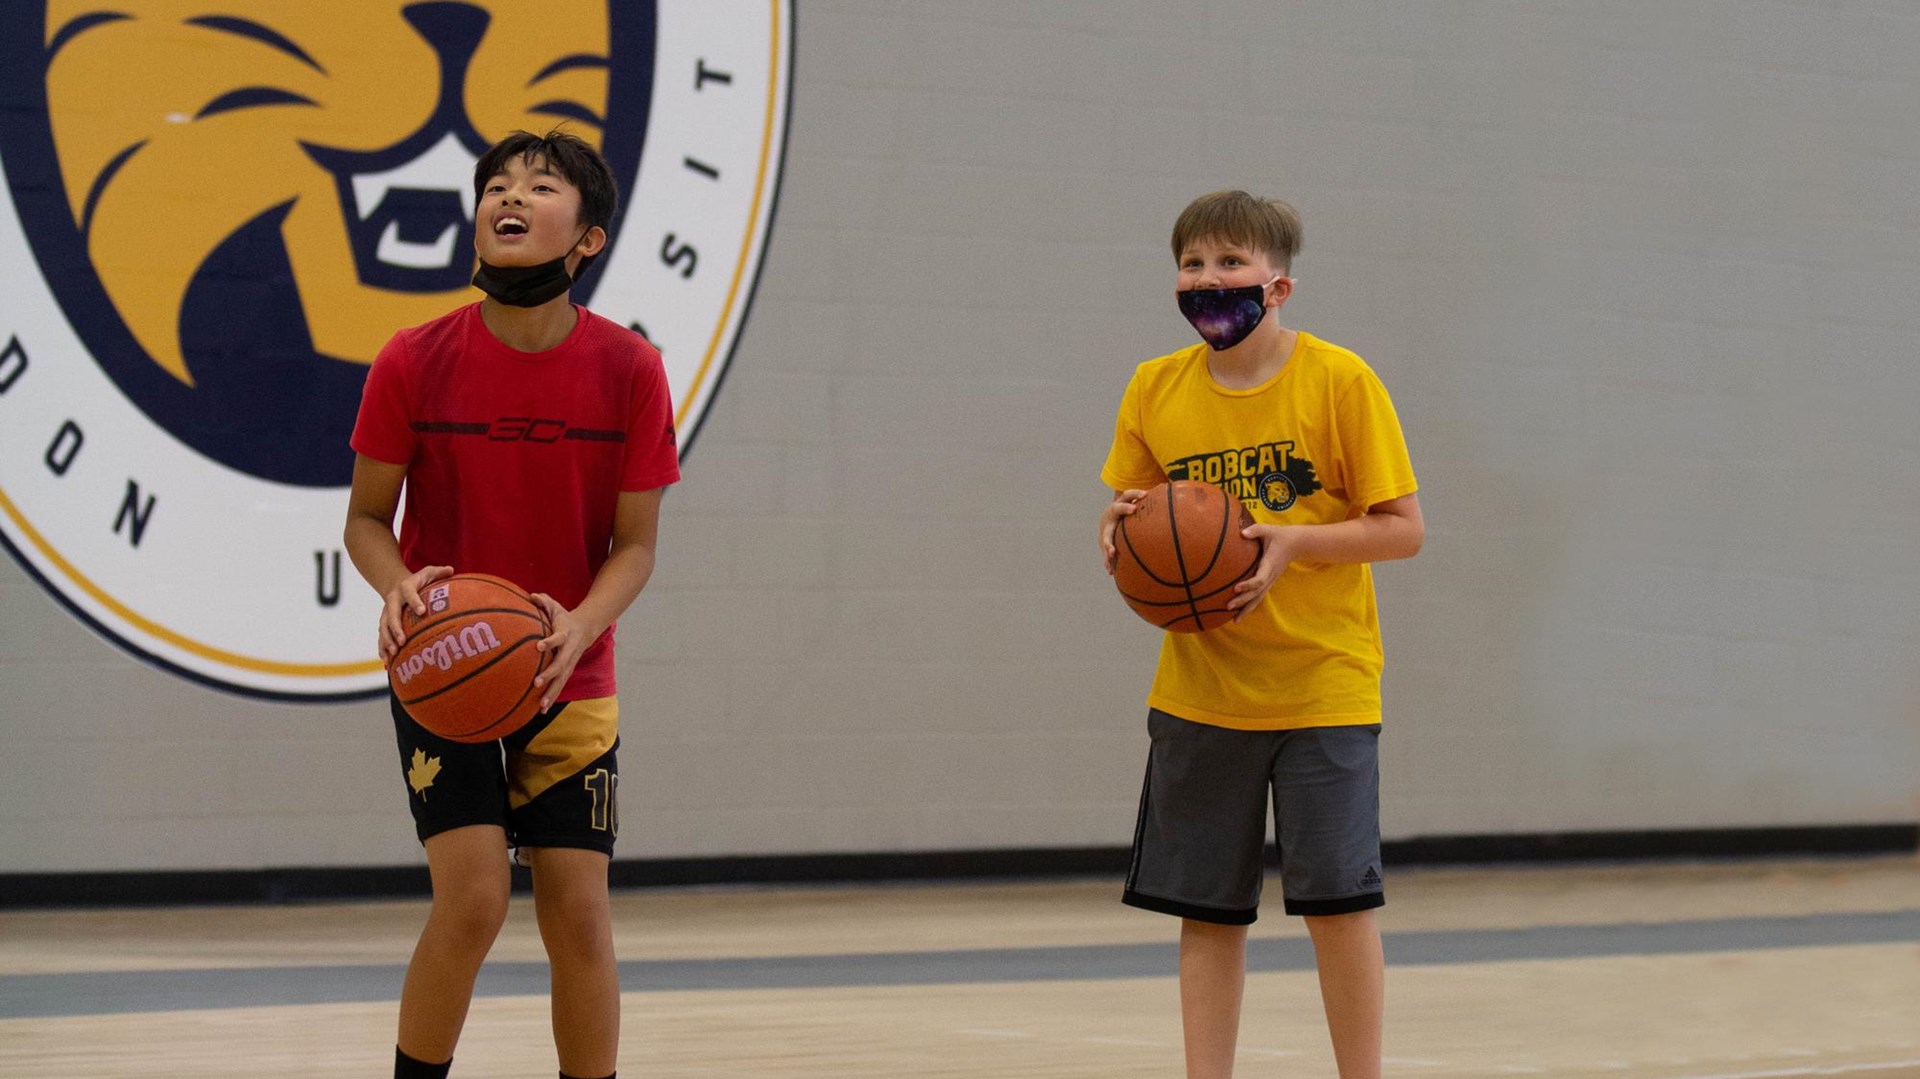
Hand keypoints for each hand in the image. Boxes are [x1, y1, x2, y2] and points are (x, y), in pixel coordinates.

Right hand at [379, 565, 453, 660]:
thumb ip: (439, 572)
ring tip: (393, 653)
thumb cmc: (419, 581)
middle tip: (402, 641)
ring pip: (383, 627)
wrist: (396, 584)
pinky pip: (381, 636)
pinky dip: (382, 648)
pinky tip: (386, 660)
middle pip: (391, 614)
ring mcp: (386, 612)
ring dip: (387, 641)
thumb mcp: (429, 572)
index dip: (415, 601)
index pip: (410, 594)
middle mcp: (393, 600)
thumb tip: (451, 570)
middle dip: (395, 628)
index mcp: (405, 588)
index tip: (422, 611)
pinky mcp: (384, 622)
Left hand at [529, 593, 594, 709]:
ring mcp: (569, 664)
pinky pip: (559, 686)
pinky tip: (541, 710)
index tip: (538, 646)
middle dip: (549, 674)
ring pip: (561, 680)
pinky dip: (551, 698)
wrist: (586, 630)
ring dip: (551, 693)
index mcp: (565, 635)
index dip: (549, 642)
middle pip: (560, 665)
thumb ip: (544, 602)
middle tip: (536, 682)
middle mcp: (569, 652)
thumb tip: (532, 595)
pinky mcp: (567, 672)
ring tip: (541, 705)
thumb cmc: (565, 619)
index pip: (557, 639)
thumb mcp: (556, 608)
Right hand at [1098, 489, 1148, 573]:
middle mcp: (1112, 515)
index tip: (1144, 496)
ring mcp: (1106, 528)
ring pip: (1106, 535)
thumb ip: (1150, 502)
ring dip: (1109, 544)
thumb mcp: (1135, 506)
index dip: (1134, 495)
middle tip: (1134, 509)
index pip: (1127, 496)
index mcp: (1120, 505)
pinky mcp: (1105, 542)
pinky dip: (1108, 562)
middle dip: (1124, 509)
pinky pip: (1106, 553)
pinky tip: (1111, 572)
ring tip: (1112, 553)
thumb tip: (1172, 494)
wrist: (1106, 520)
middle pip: (1115, 510)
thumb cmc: (1128, 513)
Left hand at [1227, 525, 1293, 619]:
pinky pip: (1259, 596)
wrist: (1296, 544)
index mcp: (1270, 564)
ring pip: (1259, 598)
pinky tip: (1240, 614)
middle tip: (1228, 606)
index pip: (1260, 578)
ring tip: (1234, 620)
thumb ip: (1255, 531)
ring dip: (1247, 609)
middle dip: (1243, 601)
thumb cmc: (1279, 535)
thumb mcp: (1268, 530)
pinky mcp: (1270, 582)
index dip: (1249, 584)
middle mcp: (1271, 575)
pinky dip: (1250, 606)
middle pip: (1257, 593)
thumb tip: (1242, 533)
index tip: (1236, 588)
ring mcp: (1271, 580)